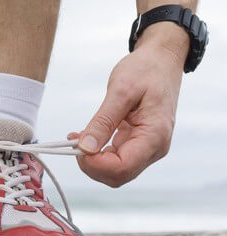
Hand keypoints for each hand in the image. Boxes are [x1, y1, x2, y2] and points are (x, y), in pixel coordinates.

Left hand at [72, 23, 187, 186]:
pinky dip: (98, 152)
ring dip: (92, 159)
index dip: (95, 164)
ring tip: (75, 138)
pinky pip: (117, 157)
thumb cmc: (146, 70)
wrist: (162, 60)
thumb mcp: (121, 91)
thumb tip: (85, 148)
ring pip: (116, 170)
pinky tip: (84, 137)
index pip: (122, 168)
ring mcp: (148, 147)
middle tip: (72, 142)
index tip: (75, 147)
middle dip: (91, 164)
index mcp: (154, 136)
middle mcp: (154, 148)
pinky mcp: (139, 141)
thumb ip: (103, 121)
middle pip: (118, 175)